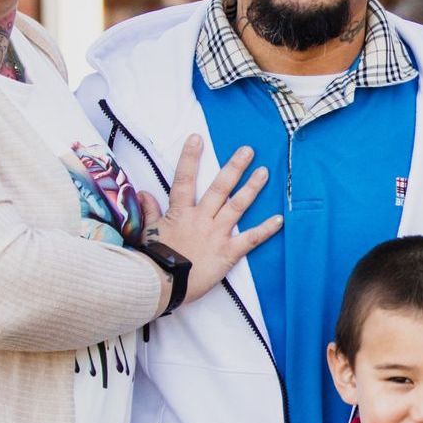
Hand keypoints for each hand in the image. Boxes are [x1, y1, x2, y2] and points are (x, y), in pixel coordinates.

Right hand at [138, 140, 282, 306]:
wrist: (161, 284)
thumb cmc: (153, 261)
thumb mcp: (147, 232)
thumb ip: (149, 211)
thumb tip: (143, 192)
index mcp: (180, 213)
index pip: (184, 179)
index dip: (190, 158)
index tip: (197, 137)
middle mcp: (201, 219)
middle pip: (219, 188)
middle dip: (234, 167)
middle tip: (248, 150)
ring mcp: (216, 234)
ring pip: (237, 206)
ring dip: (251, 188)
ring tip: (264, 172)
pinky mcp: (227, 253)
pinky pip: (250, 239)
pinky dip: (266, 230)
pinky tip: (279, 219)